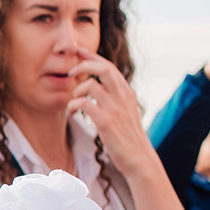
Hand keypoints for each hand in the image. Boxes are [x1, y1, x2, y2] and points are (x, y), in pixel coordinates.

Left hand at [68, 53, 153, 173]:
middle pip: (103, 68)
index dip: (92, 56)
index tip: (79, 51)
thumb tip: (99, 87)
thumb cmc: (128, 136)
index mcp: (127, 92)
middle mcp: (122, 97)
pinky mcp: (106, 122)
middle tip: (70, 72)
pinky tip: (71, 113)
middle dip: (83, 65)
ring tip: (73, 102)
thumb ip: (115, 97)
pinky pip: (83, 104)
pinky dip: (72, 105)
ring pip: (90, 85)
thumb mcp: (126, 111)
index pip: (109, 66)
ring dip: (75, 91)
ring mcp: (115, 109)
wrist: (139, 158)